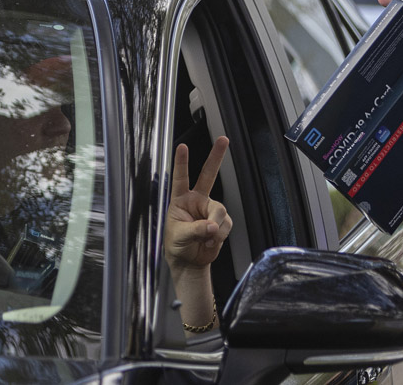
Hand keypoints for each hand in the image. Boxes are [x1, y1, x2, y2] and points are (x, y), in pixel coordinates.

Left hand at [164, 136, 231, 270]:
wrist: (189, 262)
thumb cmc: (177, 246)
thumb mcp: (179, 237)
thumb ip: (195, 229)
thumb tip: (211, 225)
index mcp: (180, 201)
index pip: (180, 178)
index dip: (182, 162)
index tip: (183, 147)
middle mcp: (197, 201)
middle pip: (209, 175)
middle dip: (216, 157)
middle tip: (224, 140)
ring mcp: (210, 210)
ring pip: (220, 210)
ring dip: (215, 226)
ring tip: (206, 238)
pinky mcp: (221, 221)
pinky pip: (226, 224)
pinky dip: (219, 235)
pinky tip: (211, 241)